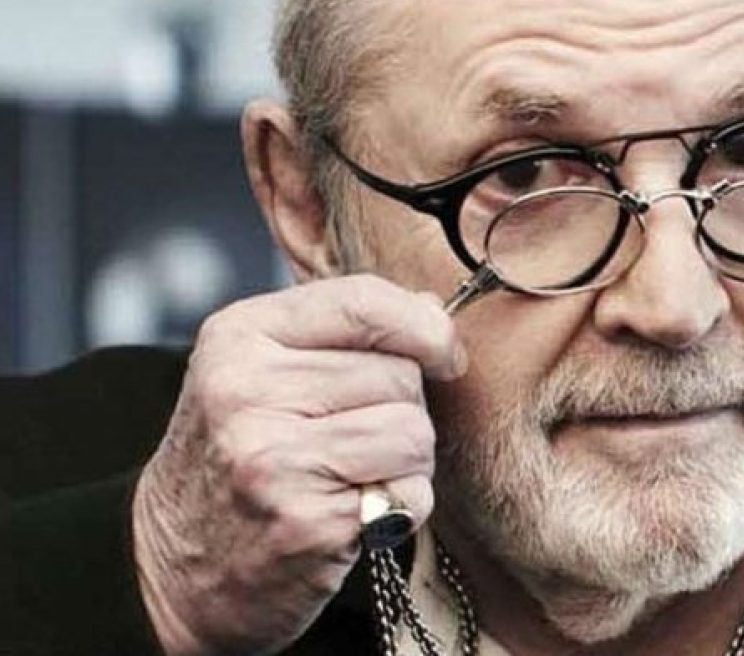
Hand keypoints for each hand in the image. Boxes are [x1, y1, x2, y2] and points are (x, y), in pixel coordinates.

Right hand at [131, 275, 465, 654]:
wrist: (172, 568)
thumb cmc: (236, 459)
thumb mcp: (261, 371)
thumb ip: (341, 331)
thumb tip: (431, 308)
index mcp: (238, 336)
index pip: (363, 302)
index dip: (425, 326)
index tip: (444, 354)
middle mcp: (246, 391)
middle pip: (400, 373)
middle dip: (403, 408)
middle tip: (356, 438)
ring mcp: (274, 458)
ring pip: (413, 431)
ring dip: (408, 460)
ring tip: (357, 473)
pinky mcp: (308, 520)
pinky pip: (410, 493)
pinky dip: (402, 505)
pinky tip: (355, 511)